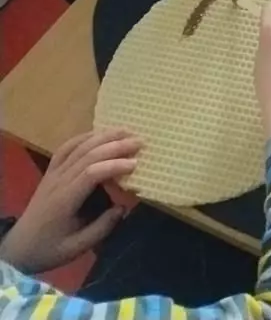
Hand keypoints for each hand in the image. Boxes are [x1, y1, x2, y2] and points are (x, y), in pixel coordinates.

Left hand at [0, 128, 140, 272]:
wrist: (19, 248)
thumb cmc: (48, 249)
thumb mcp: (76, 248)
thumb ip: (101, 228)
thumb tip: (123, 207)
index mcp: (64, 200)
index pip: (90, 173)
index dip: (114, 165)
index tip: (135, 164)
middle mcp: (58, 181)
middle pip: (87, 155)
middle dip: (115, 145)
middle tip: (140, 142)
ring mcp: (52, 174)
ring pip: (78, 147)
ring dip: (103, 136)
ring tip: (126, 131)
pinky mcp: (50, 172)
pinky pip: (66, 148)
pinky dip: (84, 137)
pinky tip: (99, 133)